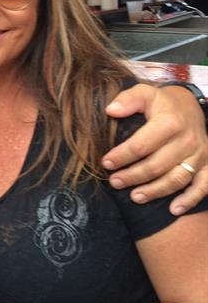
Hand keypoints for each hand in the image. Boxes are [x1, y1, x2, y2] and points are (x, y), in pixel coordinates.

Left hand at [102, 83, 207, 213]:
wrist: (192, 105)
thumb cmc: (163, 103)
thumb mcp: (145, 93)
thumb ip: (127, 100)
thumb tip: (110, 110)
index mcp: (169, 122)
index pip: (140, 146)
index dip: (121, 157)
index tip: (106, 163)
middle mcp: (187, 140)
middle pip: (156, 166)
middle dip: (132, 177)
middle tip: (114, 182)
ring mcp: (199, 154)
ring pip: (175, 179)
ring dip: (154, 191)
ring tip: (134, 197)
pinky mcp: (207, 164)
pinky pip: (202, 186)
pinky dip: (189, 200)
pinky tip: (173, 209)